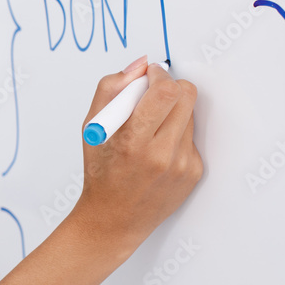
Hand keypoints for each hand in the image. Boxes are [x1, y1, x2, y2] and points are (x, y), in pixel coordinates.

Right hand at [70, 56, 203, 259]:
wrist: (113, 218)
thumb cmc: (100, 172)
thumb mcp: (91, 128)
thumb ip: (110, 89)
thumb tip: (139, 65)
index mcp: (132, 141)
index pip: (165, 92)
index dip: (160, 75)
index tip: (152, 75)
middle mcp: (161, 154)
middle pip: (186, 97)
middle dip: (172, 87)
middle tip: (155, 94)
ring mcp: (181, 165)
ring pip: (190, 115)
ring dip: (173, 112)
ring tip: (152, 128)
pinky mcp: (193, 173)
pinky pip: (191, 138)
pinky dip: (177, 135)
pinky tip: (158, 149)